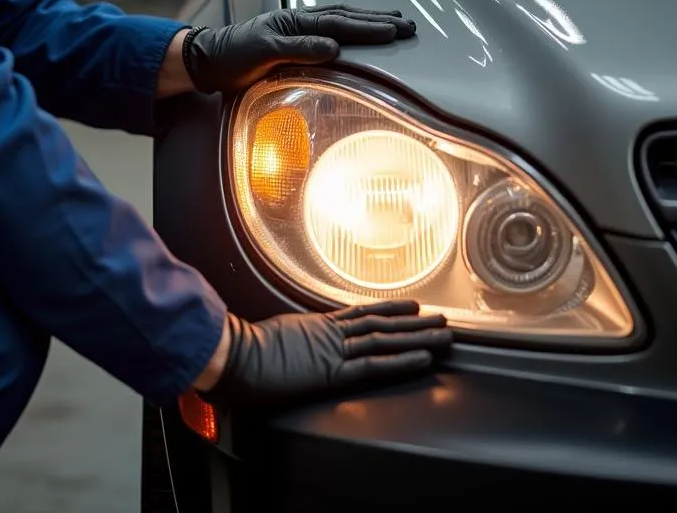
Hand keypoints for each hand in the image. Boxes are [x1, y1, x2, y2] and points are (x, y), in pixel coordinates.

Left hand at [182, 5, 415, 94]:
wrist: (207, 59)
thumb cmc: (232, 56)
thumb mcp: (263, 52)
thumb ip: (298, 48)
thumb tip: (334, 48)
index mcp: (295, 21)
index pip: (340, 23)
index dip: (369, 27)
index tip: (397, 31)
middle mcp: (300, 20)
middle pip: (347, 17)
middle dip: (379, 21)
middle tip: (409, 25)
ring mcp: (298, 27)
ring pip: (342, 19)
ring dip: (370, 20)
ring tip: (396, 22)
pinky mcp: (294, 39)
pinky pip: (331, 28)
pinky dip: (351, 26)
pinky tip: (361, 28)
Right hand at [199, 301, 450, 409]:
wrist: (231, 355)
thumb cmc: (240, 350)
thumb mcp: (268, 339)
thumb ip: (285, 340)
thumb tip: (284, 343)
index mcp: (315, 327)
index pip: (360, 316)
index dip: (388, 310)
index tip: (410, 307)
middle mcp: (329, 334)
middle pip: (380, 324)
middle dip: (414, 322)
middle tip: (443, 319)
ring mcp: (332, 350)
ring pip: (385, 339)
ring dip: (418, 336)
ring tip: (445, 334)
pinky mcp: (332, 370)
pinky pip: (374, 364)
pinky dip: (401, 359)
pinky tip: (423, 358)